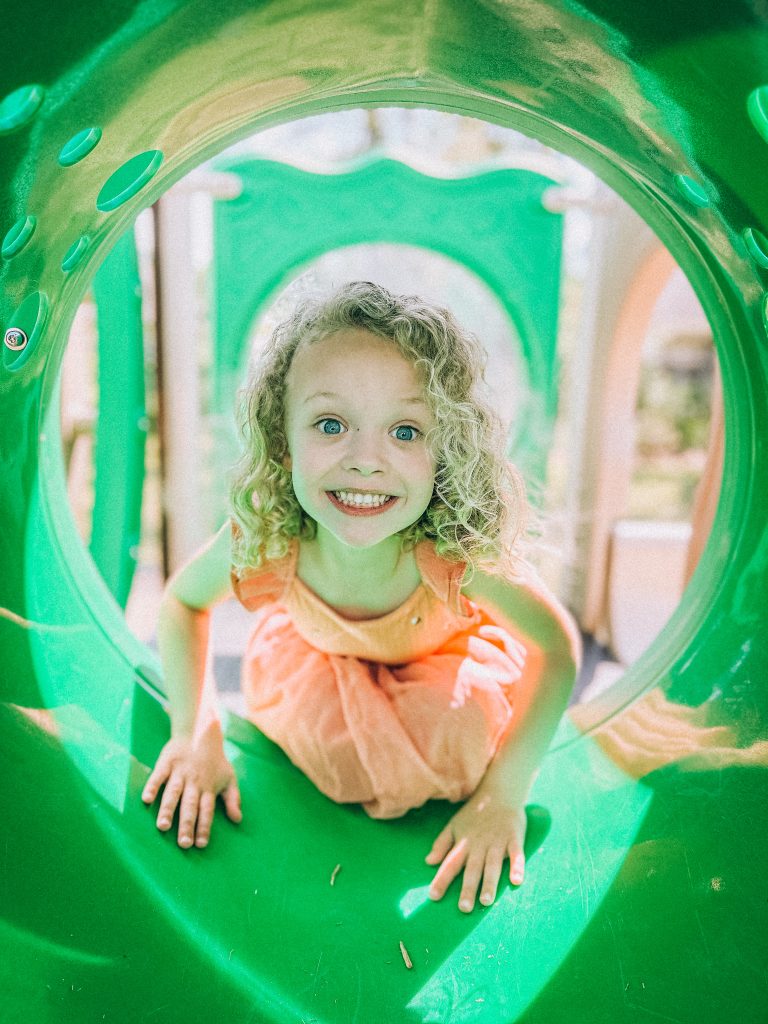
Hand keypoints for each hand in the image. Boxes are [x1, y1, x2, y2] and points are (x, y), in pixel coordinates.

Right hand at [141, 720, 241, 848]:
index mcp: (208, 787)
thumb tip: (238, 819)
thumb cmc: (215, 761)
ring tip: (163, 826)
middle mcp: (194, 781)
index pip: (207, 810)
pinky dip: (152, 786)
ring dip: (168, 809)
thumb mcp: (229, 777)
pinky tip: (146, 799)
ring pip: (173, 793)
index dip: (204, 827)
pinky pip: (158, 775)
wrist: (201, 731)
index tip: (200, 844)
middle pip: (190, 805)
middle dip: (187, 824)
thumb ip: (233, 799)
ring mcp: (180, 771)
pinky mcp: (167, 762)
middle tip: (184, 844)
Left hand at [426, 788, 526, 911]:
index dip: (442, 879)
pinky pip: (516, 854)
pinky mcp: (514, 838)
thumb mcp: (454, 825)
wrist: (499, 791)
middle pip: (472, 869)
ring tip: (486, 901)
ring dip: (490, 883)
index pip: (450, 863)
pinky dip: (517, 866)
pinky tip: (517, 881)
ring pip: (493, 865)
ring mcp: (497, 842)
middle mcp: (479, 844)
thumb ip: (442, 844)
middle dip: (468, 888)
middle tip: (464, 908)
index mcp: (463, 843)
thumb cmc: (474, 813)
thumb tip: (428, 862)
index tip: (433, 896)